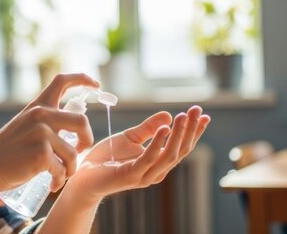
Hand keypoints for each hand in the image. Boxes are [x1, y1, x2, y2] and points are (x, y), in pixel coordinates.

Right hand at [0, 74, 98, 192]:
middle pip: (82, 121)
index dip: (83, 79)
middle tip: (80, 151)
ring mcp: (41, 133)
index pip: (62, 81)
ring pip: (74, 152)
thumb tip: (74, 129)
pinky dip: (59, 180)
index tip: (97, 85)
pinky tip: (52, 184)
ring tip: (61, 175)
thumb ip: (45, 123)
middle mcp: (40, 115)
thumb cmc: (6, 153)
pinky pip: (62, 169)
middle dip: (87, 139)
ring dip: (71, 168)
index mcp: (37, 106)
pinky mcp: (41, 153)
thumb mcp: (24, 127)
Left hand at [67, 106, 209, 203]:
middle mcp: (156, 171)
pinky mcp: (132, 175)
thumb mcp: (130, 137)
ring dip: (179, 134)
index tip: (203, 115)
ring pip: (169, 155)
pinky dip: (159, 143)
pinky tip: (165, 128)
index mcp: (157, 162)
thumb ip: (148, 128)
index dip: (193, 131)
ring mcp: (145, 175)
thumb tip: (168, 115)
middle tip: (196, 110)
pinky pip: (149, 158)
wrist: (83, 174)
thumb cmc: (106, 157)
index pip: (181, 147)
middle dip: (190, 130)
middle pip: (180, 150)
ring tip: (183, 116)